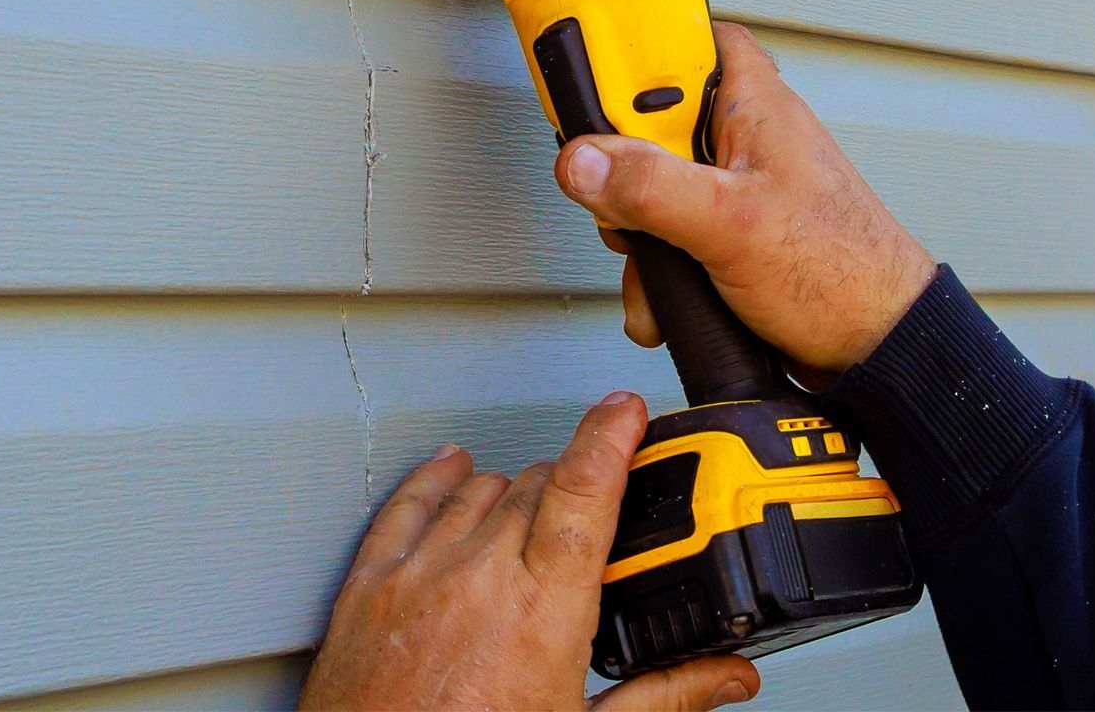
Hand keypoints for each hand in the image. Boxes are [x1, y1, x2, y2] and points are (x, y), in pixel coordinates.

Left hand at [299, 392, 758, 710]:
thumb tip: (726, 676)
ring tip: (534, 511)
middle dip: (572, 486)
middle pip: (537, 485)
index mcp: (540, 612)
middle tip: (595, 512)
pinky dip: (435, 478)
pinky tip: (451, 468)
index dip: (610, 436)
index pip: (584, 490)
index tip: (627, 410)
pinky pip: (406, 503)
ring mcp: (418, 575)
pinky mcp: (368, 586)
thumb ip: (663, 696)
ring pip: (478, 488)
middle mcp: (477, 578)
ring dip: (514, 489)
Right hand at [553, 23, 934, 377]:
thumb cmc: (843, 272)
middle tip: (624, 197)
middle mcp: (742, 137)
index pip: (685, 37)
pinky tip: (668, 297)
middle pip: (651, 121)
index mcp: (753, 104)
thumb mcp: (730, 222)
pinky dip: (661, 267)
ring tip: (655, 263)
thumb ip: (650, 186)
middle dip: (624, 169)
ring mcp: (734, 187)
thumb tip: (585, 162)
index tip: (591, 82)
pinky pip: (670, 233)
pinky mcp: (728, 232)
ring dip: (639, 232)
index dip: (636, 51)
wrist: (877, 347)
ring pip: (653, 185)